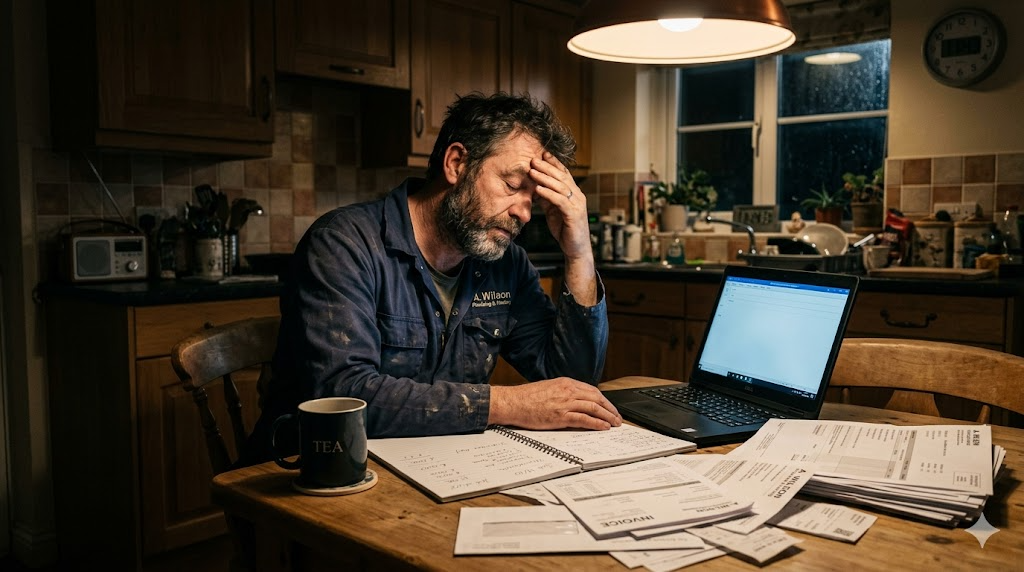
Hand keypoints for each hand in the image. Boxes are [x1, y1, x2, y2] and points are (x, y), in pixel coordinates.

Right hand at [488, 377, 621, 430]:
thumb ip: (564, 393)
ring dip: (607, 417)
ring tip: (615, 424)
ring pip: (594, 408)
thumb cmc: (526, 398)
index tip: (610, 408)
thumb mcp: (549, 388)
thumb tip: (577, 401)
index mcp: (566, 383)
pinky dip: (596, 423)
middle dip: (610, 409)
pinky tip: (603, 427)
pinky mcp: (560, 416)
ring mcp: (565, 403)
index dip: (605, 400)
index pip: (592, 390)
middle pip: (597, 398)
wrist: (512, 402)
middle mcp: (568, 391)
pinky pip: (584, 419)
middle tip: (618, 417)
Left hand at [529, 152, 590, 260]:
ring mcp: (577, 204)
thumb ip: (546, 199)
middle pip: (562, 177)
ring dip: (545, 178)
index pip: (564, 174)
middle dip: (547, 167)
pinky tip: (538, 189)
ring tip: (532, 171)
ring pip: (560, 187)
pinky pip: (560, 201)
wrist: (576, 249)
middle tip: (533, 159)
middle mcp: (578, 196)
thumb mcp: (553, 211)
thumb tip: (535, 188)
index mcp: (574, 194)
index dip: (554, 163)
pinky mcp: (574, 214)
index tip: (542, 154)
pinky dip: (549, 194)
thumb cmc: (565, 230)